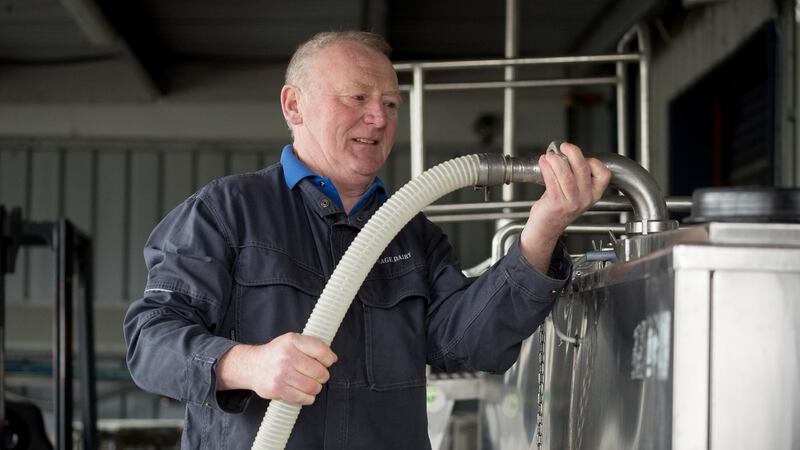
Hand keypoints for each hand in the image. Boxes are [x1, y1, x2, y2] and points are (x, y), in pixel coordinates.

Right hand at [217, 332, 337, 404]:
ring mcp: (282, 374)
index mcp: (292, 341)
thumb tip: (332, 358)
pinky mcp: (278, 389)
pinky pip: (303, 398)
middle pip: (320, 372)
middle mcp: (287, 356)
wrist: (252, 366)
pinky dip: (308, 397)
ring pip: (313, 387)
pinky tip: (303, 391)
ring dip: (316, 387)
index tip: (327, 362)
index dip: (329, 359)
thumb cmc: (276, 354)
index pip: (322, 351)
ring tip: (310, 383)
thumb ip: (312, 346)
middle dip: (322, 375)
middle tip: (317, 375)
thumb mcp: (292, 341)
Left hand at [519, 142, 610, 271]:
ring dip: (557, 161)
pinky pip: (552, 182)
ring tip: (550, 155)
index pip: (604, 174)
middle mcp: (585, 199)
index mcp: (594, 194)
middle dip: (574, 153)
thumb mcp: (575, 191)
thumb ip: (576, 175)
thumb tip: (567, 154)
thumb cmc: (558, 206)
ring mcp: (572, 203)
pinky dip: (547, 169)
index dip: (594, 162)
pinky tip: (543, 162)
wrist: (546, 227)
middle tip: (564, 146)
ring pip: (567, 175)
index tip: (582, 156)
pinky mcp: (556, 204)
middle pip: (583, 170)